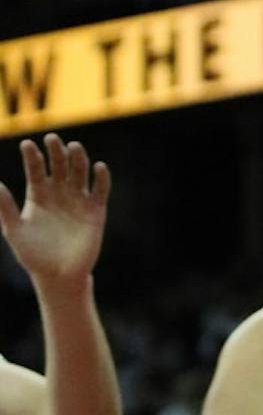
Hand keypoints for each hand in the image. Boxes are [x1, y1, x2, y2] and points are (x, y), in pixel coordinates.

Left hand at [0, 137, 109, 294]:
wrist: (59, 275)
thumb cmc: (33, 255)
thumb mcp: (14, 231)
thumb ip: (6, 208)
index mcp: (38, 194)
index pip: (35, 168)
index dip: (31, 156)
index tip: (26, 144)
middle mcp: (59, 192)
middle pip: (59, 164)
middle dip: (56, 150)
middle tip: (51, 139)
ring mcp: (78, 199)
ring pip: (80, 171)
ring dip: (78, 158)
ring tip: (73, 147)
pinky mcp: (96, 209)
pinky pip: (100, 189)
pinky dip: (102, 177)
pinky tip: (98, 167)